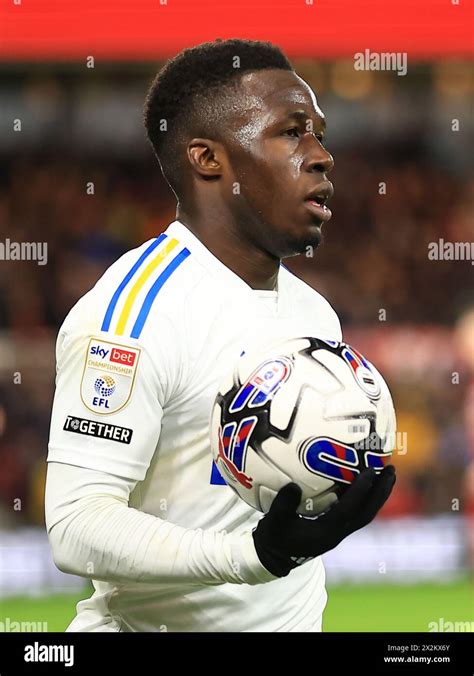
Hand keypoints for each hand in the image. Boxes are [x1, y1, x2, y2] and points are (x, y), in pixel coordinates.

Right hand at [252, 465, 395, 576]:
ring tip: (388, 474)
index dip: (360, 491)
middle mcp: (337, 534)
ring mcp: (338, 533)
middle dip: (381, 492)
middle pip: (366, 514)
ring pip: (365, 515)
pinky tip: (369, 484)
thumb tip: (293, 485)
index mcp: (324, 533)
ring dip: (378, 495)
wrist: (273, 557)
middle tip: (391, 469)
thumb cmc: (273, 538)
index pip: (348, 510)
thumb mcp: (273, 521)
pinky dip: (367, 499)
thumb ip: (283, 505)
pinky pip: (358, 513)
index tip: (371, 470)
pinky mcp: (337, 530)